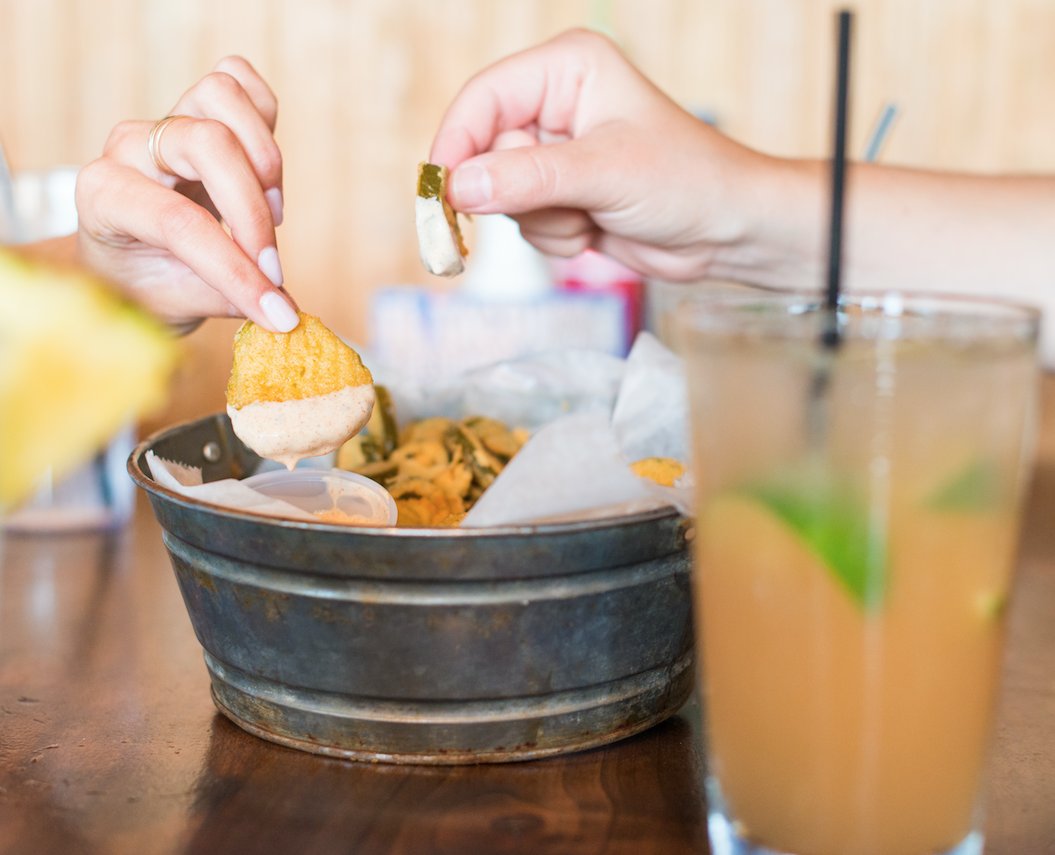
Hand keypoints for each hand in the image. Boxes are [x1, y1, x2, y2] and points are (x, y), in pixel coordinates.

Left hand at [75, 56, 298, 331]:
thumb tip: (281, 307)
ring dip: (264, 158)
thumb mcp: (174, 305)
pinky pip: (240, 82)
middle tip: (272, 265)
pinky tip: (265, 178)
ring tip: (271, 213)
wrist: (130, 264)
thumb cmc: (145, 284)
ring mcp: (164, 120)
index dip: (237, 271)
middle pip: (207, 143)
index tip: (275, 313)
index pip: (180, 223)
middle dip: (253, 211)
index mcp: (104, 196)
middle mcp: (129, 147)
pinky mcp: (197, 109)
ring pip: (221, 94)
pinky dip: (265, 123)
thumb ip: (225, 298)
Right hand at [429, 28, 776, 281]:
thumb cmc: (686, 181)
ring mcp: (554, 153)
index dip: (456, 146)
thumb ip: (529, 179)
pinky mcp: (558, 194)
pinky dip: (555, 237)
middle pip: (485, 153)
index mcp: (566, 68)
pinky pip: (523, 224)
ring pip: (500, 196)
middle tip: (568, 207)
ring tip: (593, 215)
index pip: (483, 99)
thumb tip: (458, 188)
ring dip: (544, 220)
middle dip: (522, 194)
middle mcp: (553, 105)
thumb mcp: (605, 174)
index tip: (442, 194)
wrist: (727, 231)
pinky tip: (595, 229)